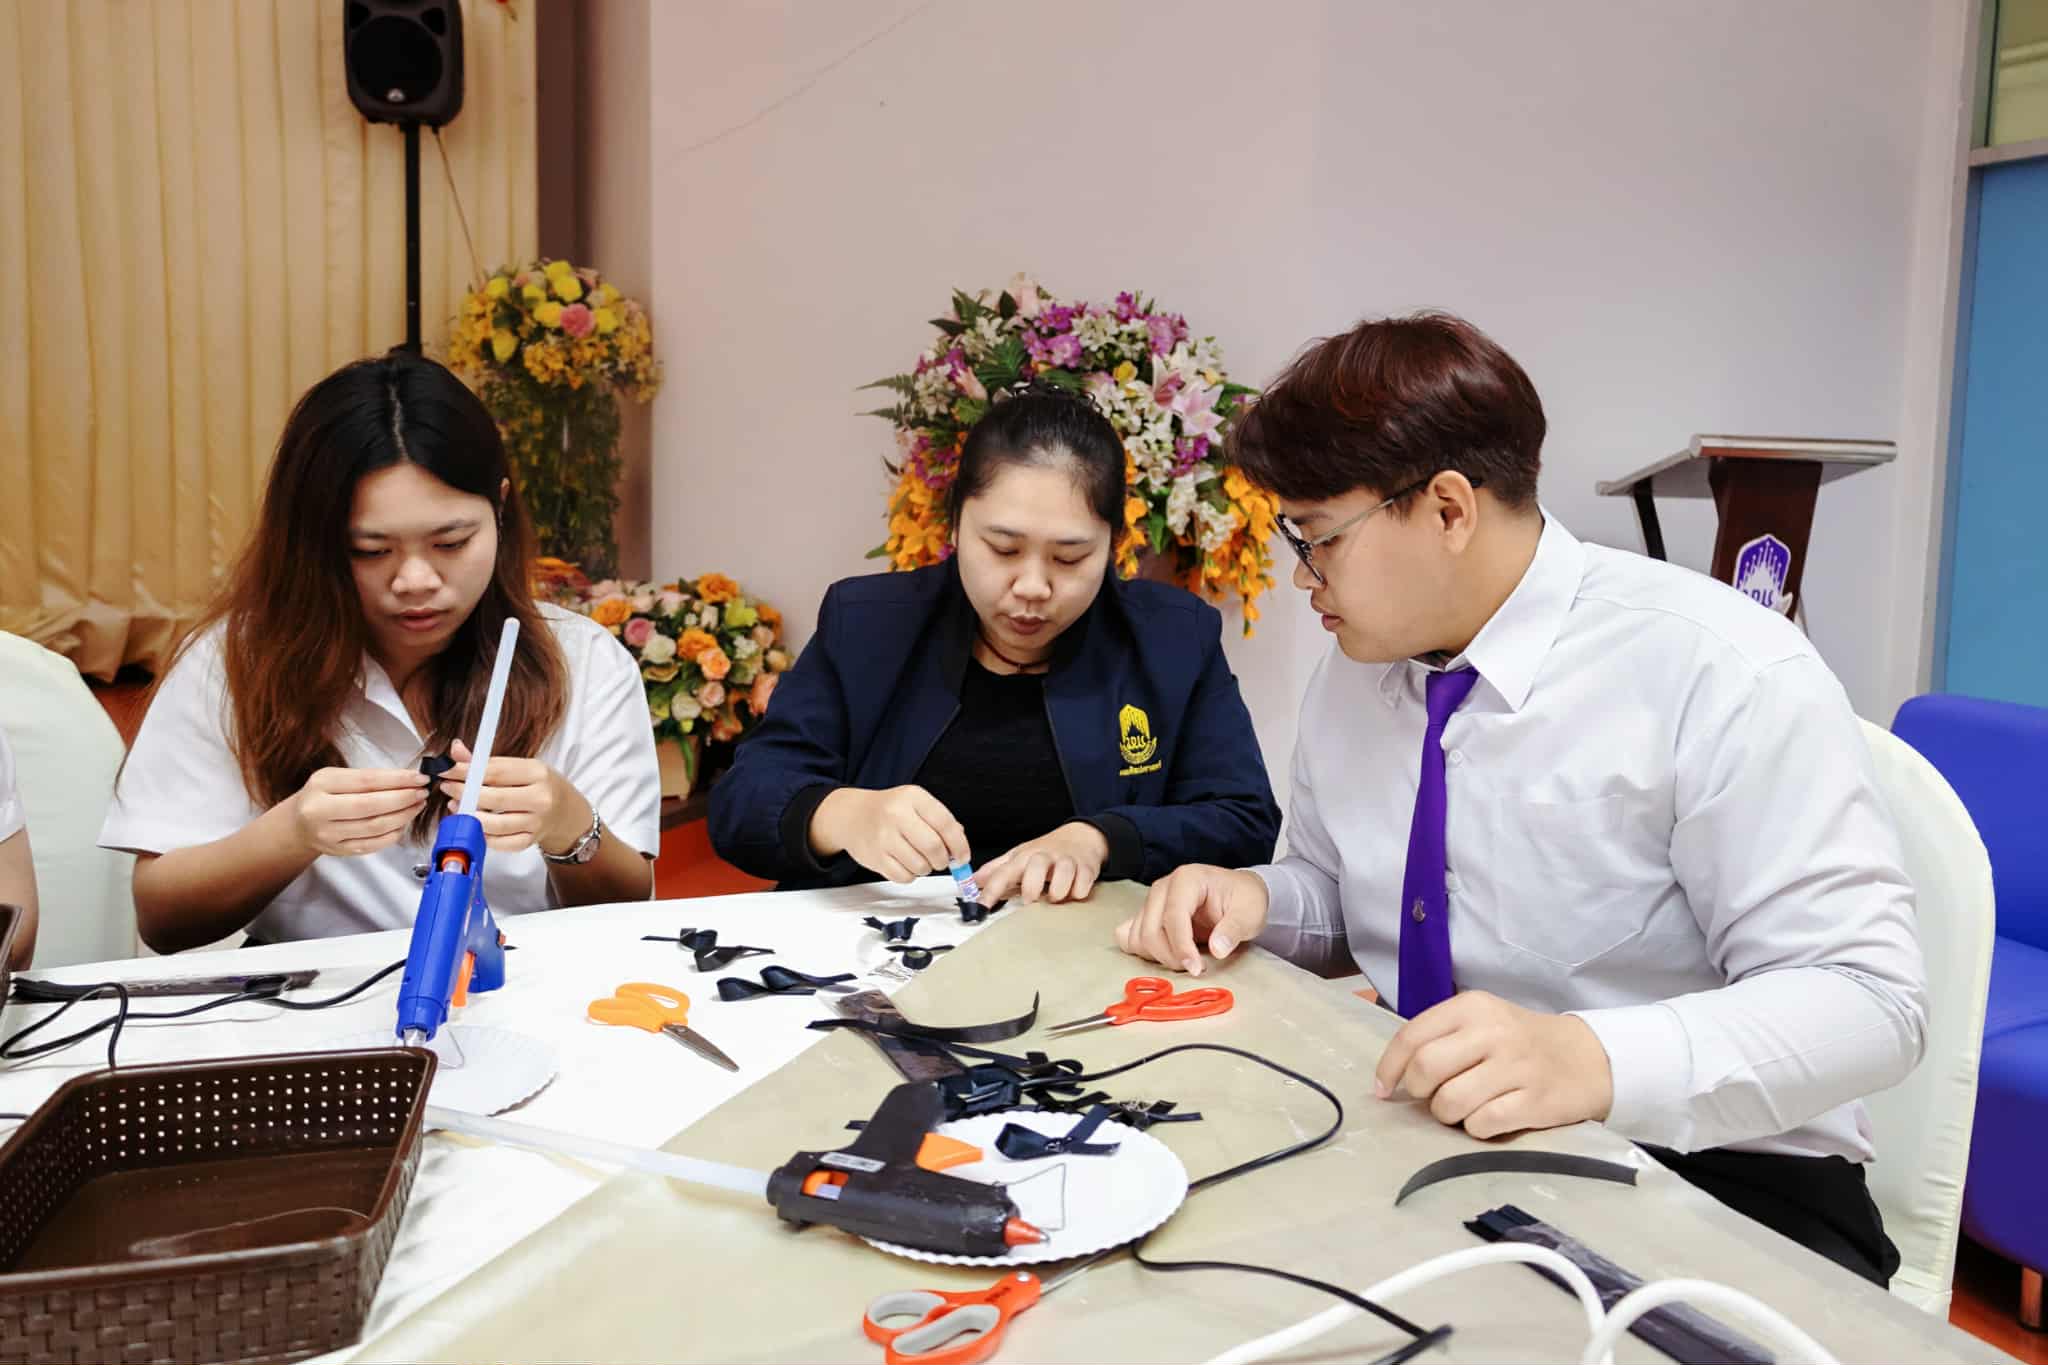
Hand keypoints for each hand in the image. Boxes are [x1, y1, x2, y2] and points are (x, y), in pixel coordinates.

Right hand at [289, 766, 429, 856]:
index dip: (398, 779)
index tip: (419, 777)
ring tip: (417, 805)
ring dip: (404, 815)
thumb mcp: (337, 777)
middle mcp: (321, 810)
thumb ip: (368, 778)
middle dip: (404, 798)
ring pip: (376, 827)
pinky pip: (374, 844)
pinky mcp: (339, 850)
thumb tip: (408, 779)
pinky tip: (403, 822)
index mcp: (322, 784)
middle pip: (372, 806)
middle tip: (422, 792)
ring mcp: (329, 834)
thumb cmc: (323, 795)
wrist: (298, 824)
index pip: (367, 781)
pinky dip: (394, 833)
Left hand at [439, 739, 587, 853]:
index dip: (466, 771)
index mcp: (538, 773)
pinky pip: (499, 843)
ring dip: (469, 815)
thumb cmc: (538, 785)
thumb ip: (485, 762)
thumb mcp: (519, 767)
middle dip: (463, 792)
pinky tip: (474, 823)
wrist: (565, 810)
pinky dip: (481, 834)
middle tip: (448, 787)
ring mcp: (536, 823)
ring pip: (494, 824)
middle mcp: (540, 798)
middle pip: (493, 798)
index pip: (495, 771)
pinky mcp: (529, 841)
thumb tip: (455, 750)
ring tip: (457, 805)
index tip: (446, 769)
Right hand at [810, 785, 970, 883]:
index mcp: (913, 797)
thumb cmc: (889, 811)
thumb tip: (960, 847)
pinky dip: (910, 875)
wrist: (852, 816)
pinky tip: (906, 864)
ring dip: (926, 868)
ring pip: (920, 865)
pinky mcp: (875, 857)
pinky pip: (903, 876)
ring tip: (920, 859)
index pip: (945, 823)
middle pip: (934, 847)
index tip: (962, 856)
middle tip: (942, 860)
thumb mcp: (916, 804)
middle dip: (944, 860)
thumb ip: (941, 822)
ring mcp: (884, 836)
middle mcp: (897, 814)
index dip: (959, 844)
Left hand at [976, 823, 1108, 904]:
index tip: (981, 907)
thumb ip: (997, 870)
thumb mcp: (1019, 856)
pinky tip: (1074, 893)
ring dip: (1058, 891)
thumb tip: (974, 881)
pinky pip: (1084, 882)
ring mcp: (1066, 861)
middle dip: (1031, 886)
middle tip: (1029, 900)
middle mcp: (1045, 857)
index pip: (1004, 873)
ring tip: (1055, 897)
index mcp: (1025, 857)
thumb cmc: (1047, 851)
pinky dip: (1079, 891)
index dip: (991, 890)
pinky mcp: (1086, 868)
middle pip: (1036, 866)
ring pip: (1064, 873)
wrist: (1080, 837)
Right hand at [1115, 864, 1269, 977]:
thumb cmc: (1244, 899)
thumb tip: (1217, 950)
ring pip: (1138, 937)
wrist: (1237, 892)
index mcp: (1187, 879)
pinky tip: (1167, 955)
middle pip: (1150, 930)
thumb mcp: (1250, 912)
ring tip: (1186, 961)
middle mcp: (1162, 887)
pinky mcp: (1146, 914)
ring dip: (1158, 957)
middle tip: (1196, 968)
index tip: (1196, 969)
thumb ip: (1234, 929)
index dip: (1182, 947)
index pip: (1173, 916)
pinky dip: (1144, 952)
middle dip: (1170, 957)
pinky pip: (1130, 937)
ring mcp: (1151, 901)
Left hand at [1372, 990, 1613, 1139]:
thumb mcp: (1480, 1022)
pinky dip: (1475, 1129)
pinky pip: (1483, 1124)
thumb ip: (1438, 1039)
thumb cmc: (1518, 1042)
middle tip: (1430, 1098)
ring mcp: (1516, 1066)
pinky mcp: (1535, 1100)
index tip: (1384, 1090)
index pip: (1412, 1036)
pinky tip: (1486, 1120)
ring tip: (1461, 1109)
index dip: (1389, 1068)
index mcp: (1472, 1007)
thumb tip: (1391, 1080)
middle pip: (1426, 1068)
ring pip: (1451, 1102)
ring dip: (1446, 1115)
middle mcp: (1493, 1032)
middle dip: (1418, 1092)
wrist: (1585, 1058)